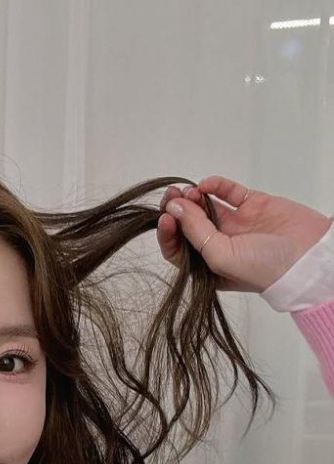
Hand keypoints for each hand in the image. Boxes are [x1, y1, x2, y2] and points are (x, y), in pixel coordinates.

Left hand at [156, 176, 331, 292]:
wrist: (307, 256)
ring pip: (205, 206)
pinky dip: (215, 185)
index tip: (166, 217)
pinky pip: (227, 192)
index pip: (178, 249)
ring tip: (188, 191)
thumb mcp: (219, 256)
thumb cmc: (264, 269)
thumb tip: (175, 208)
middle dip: (177, 209)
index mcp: (207, 267)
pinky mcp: (251, 206)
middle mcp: (218, 245)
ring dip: (193, 197)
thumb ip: (195, 231)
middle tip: (172, 197)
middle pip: (188, 224)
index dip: (168, 232)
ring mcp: (235, 224)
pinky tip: (206, 184)